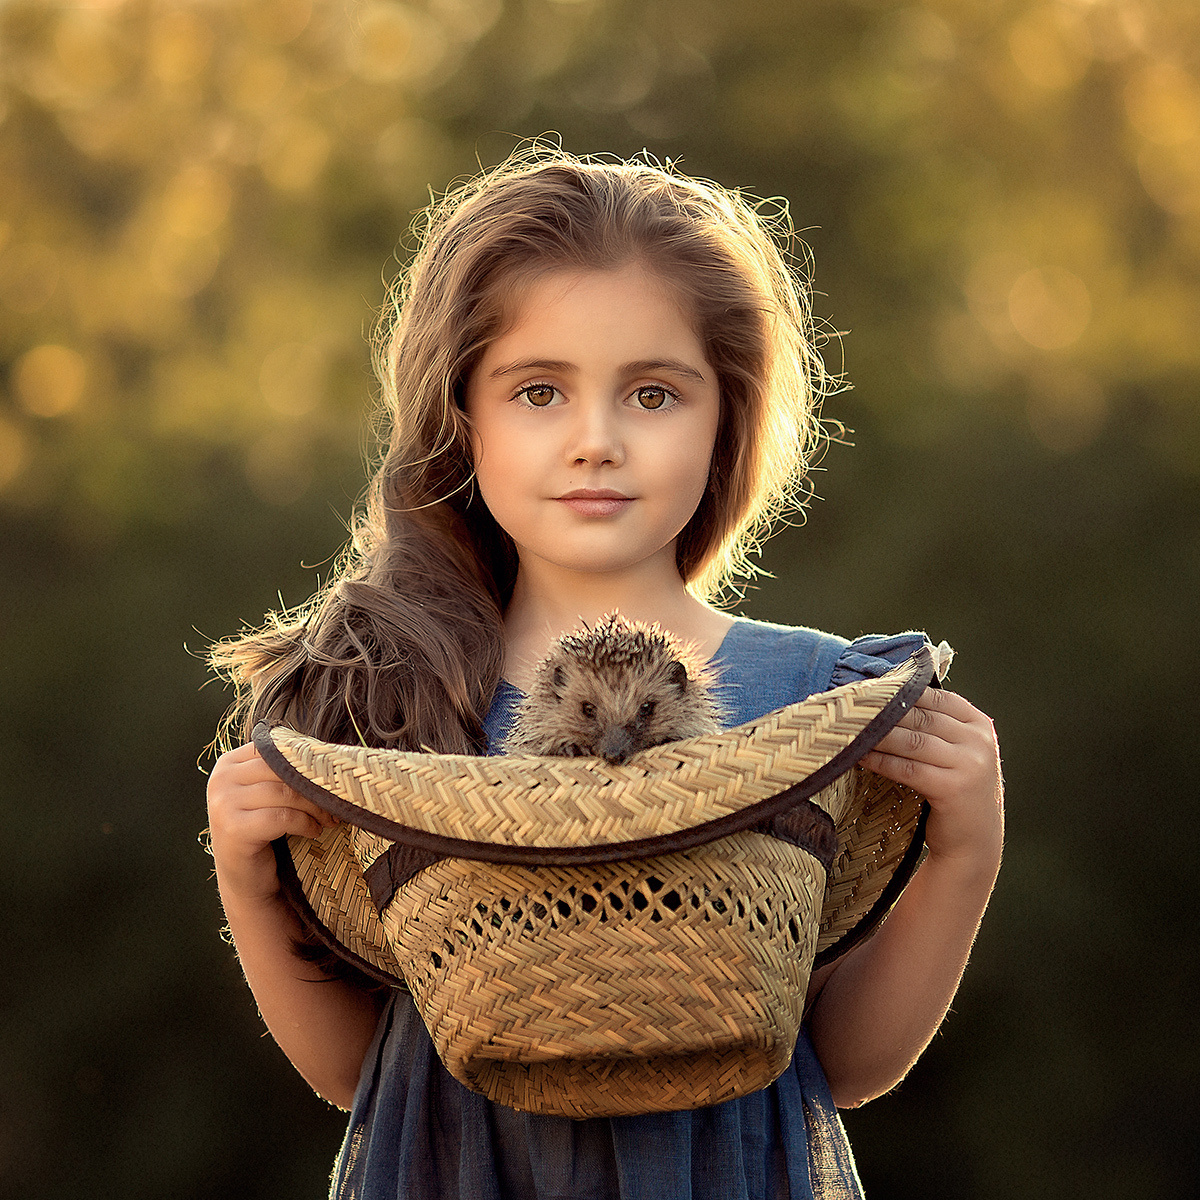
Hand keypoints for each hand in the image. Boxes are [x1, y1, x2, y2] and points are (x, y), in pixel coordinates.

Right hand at [206, 741, 338, 903]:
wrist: (245, 878)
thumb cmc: (264, 829)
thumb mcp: (268, 793)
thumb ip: (283, 768)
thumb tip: (328, 750)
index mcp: (228, 763)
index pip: (275, 748)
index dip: (307, 760)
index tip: (332, 775)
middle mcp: (220, 779)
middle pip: (281, 768)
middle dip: (314, 784)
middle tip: (337, 799)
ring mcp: (222, 804)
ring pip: (284, 792)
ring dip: (314, 806)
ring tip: (328, 818)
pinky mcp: (233, 829)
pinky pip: (282, 817)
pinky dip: (305, 823)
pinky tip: (314, 831)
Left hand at [859, 688, 1003, 869]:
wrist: (975, 841)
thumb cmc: (956, 789)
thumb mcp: (958, 751)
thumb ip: (936, 724)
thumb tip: (887, 695)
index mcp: (979, 724)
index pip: (935, 697)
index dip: (900, 692)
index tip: (869, 690)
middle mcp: (979, 741)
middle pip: (920, 717)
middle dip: (883, 712)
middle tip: (851, 707)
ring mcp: (969, 765)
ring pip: (911, 741)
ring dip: (876, 735)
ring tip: (849, 729)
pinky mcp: (952, 789)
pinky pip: (906, 768)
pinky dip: (880, 761)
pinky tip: (861, 756)